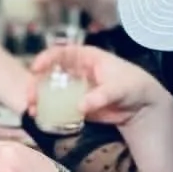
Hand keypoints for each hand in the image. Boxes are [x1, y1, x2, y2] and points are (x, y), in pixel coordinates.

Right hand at [29, 43, 171, 131]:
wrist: (141, 106)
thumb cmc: (133, 86)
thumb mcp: (119, 88)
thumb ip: (101, 96)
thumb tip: (80, 106)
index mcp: (86, 57)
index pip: (62, 53)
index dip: (47, 58)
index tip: (36, 69)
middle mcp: (76, 71)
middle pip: (50, 72)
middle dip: (36, 83)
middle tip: (31, 97)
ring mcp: (74, 89)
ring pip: (51, 90)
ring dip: (39, 99)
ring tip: (33, 110)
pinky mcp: (75, 105)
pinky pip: (58, 107)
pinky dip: (49, 113)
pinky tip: (41, 119)